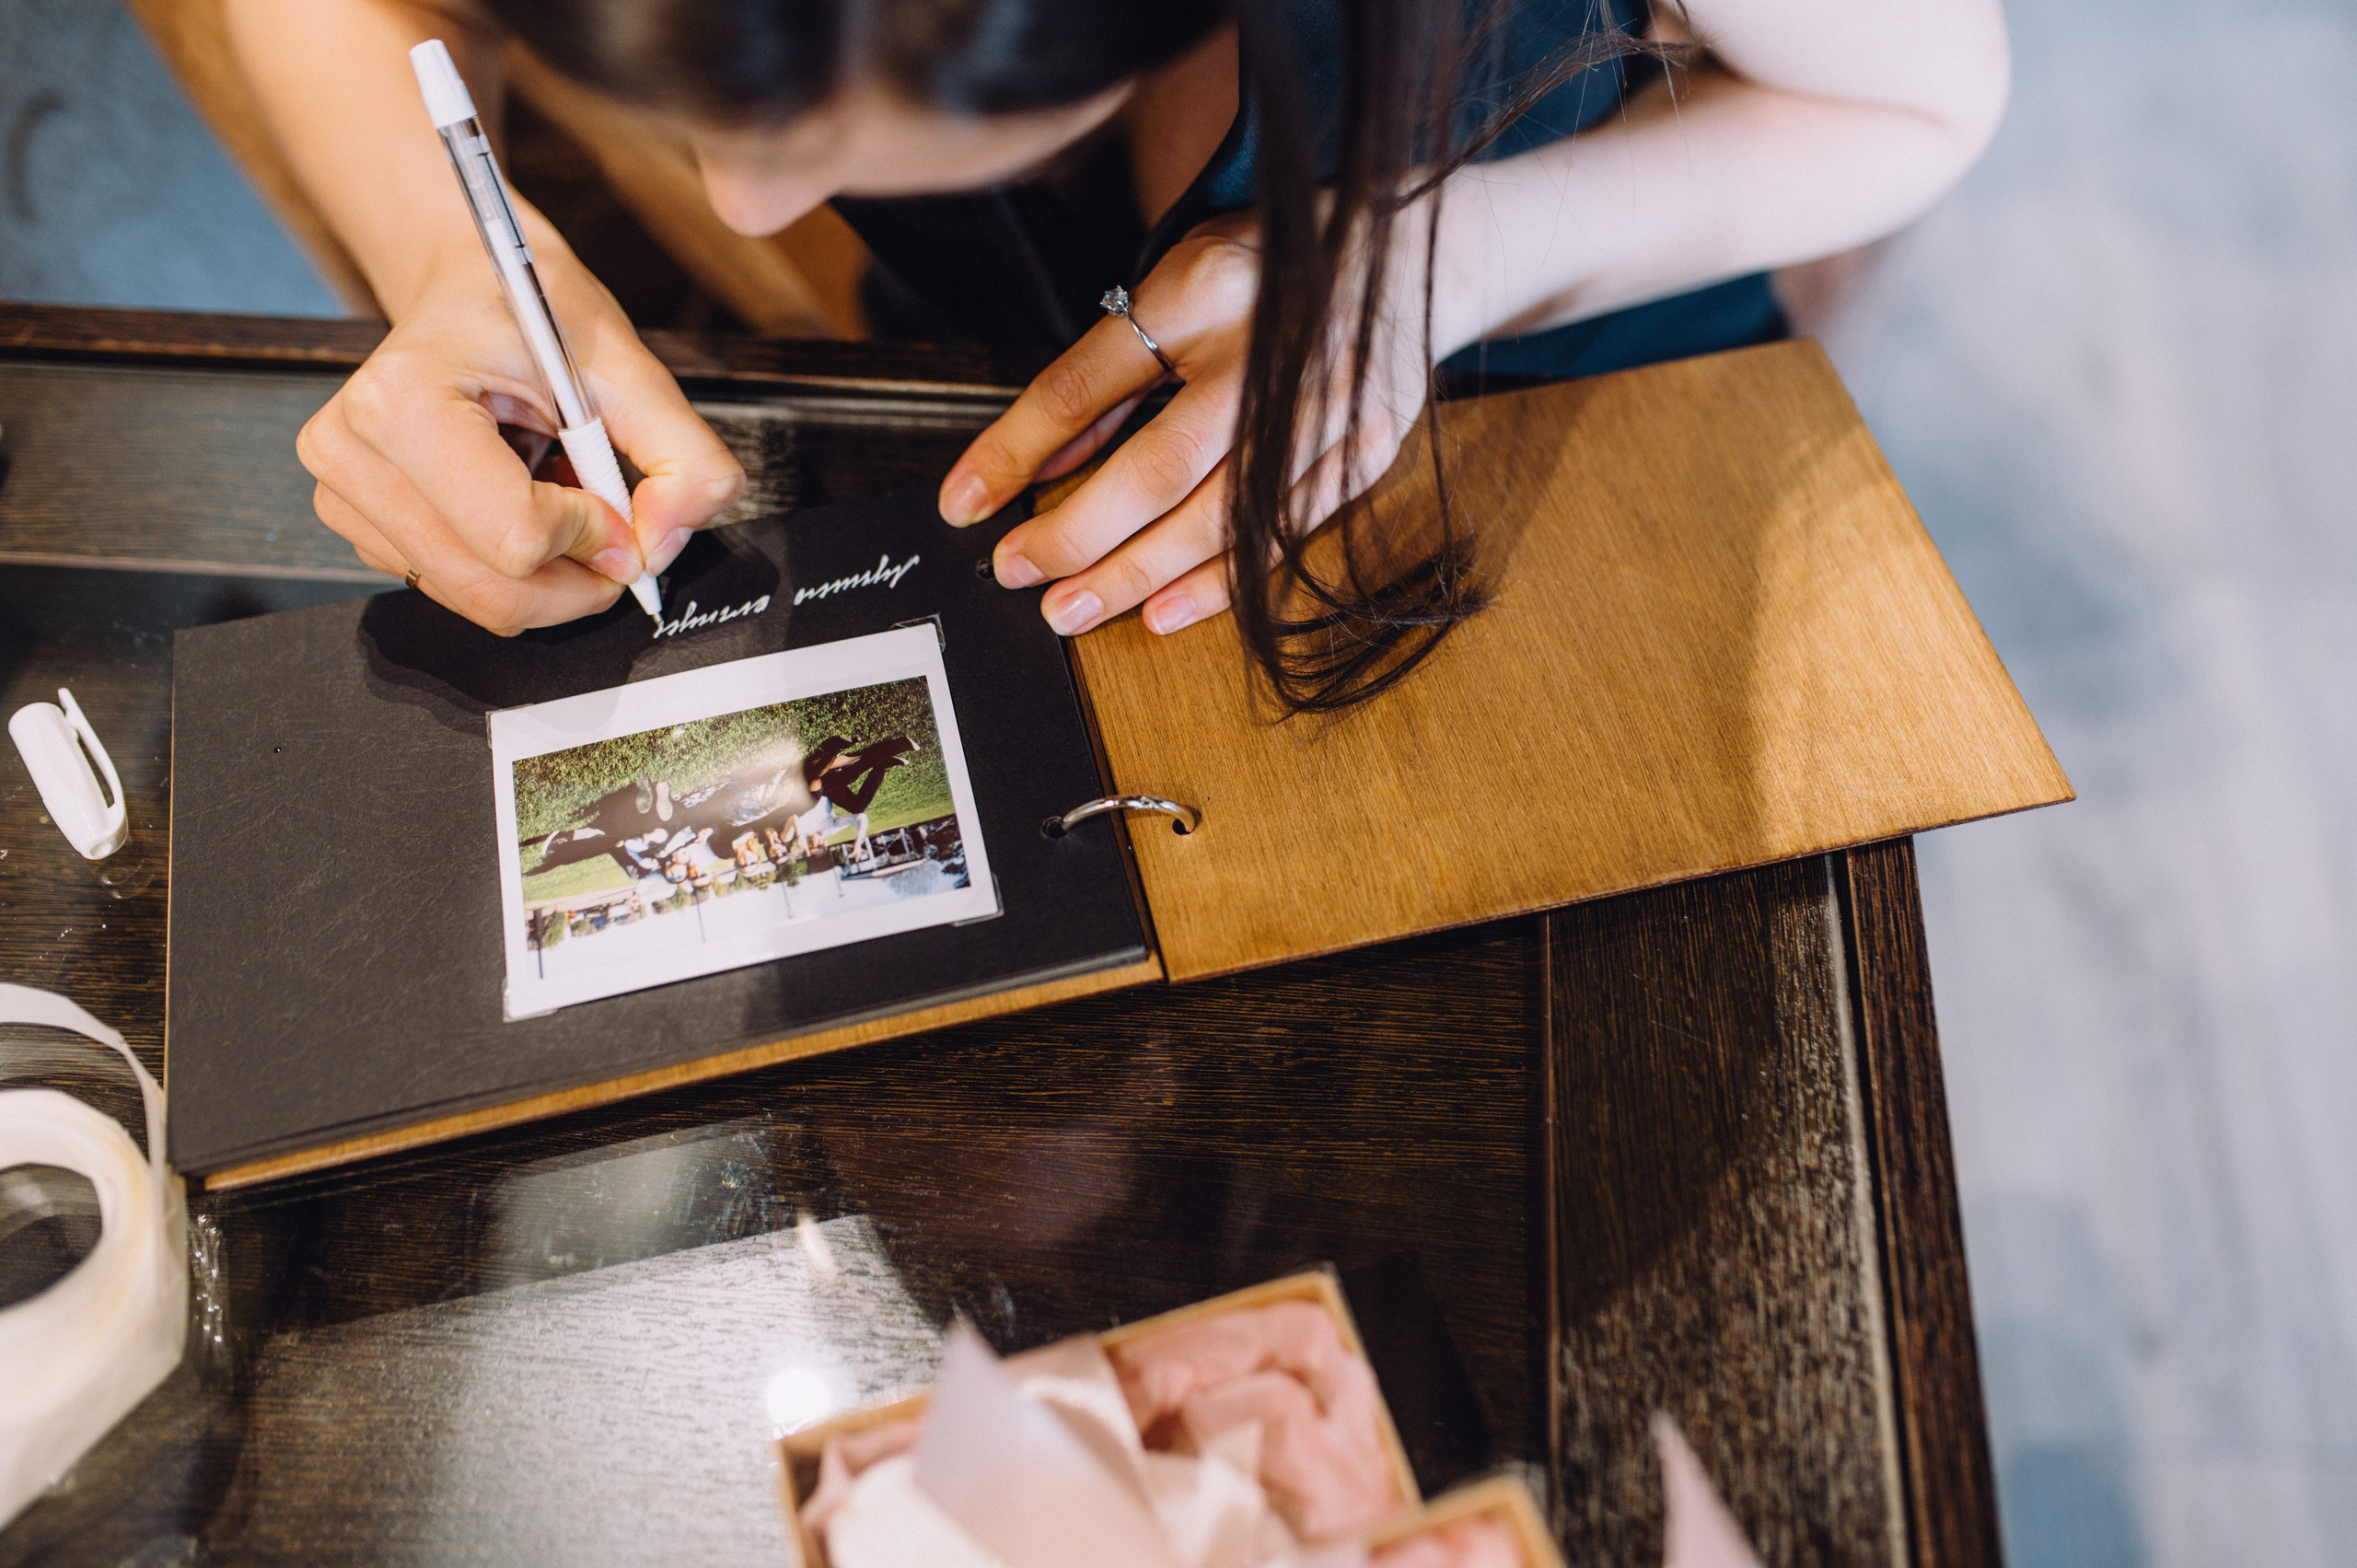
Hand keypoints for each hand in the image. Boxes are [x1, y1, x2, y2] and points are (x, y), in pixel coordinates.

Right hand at [296, 239, 742, 634]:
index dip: (594, 536)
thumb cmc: (531, 313)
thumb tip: (665, 546)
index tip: (618, 501)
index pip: (516, 536)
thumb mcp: (628, 365)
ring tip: (555, 490)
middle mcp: (351, 453)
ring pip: (479, 602)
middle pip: (494, 590)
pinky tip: (520, 501)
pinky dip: (510, 567)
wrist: (465, 287)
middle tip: (611, 528)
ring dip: (549, 570)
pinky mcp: (357, 526)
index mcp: (402, 400)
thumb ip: (683, 458)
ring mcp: (342, 495)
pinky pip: (457, 589)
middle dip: (578, 576)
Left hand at [938, 206, 1463, 638]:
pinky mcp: (1365, 452)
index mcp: (1204, 288)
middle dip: (1078, 532)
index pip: (1089, 380)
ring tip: (1068, 610)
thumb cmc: (1274, 269)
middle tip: (1017, 574)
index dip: (1019, 448)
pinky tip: (1159, 611)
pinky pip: (1279, 538)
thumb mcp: (1178, 279)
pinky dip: (1216, 582)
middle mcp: (1269, 352)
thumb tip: (1039, 461)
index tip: (963, 504)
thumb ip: (1112, 370)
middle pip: (1158, 464)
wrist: (1416, 255)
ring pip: (1218, 517)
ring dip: (1136, 573)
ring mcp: (1326, 410)